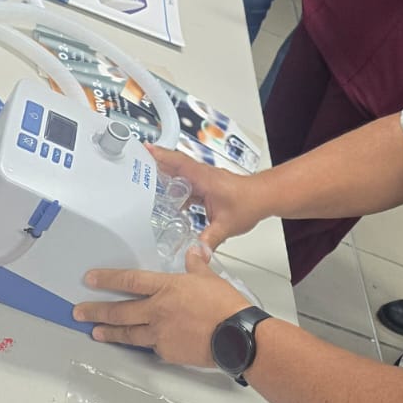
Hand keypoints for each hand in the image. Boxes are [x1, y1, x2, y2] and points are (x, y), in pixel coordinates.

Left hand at [73, 244, 249, 365]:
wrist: (235, 336)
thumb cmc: (224, 305)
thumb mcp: (209, 278)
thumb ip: (196, 264)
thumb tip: (194, 250)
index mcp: (166, 288)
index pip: (129, 281)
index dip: (107, 280)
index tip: (90, 280)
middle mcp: (157, 311)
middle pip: (120, 311)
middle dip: (96, 311)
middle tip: (78, 312)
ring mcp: (160, 334)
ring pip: (128, 333)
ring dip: (110, 332)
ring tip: (95, 332)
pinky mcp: (167, 352)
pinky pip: (150, 347)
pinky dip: (143, 344)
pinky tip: (137, 344)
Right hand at [147, 145, 263, 250]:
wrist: (265, 197)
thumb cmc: (250, 202)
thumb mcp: (226, 225)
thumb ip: (209, 241)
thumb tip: (196, 253)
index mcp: (204, 178)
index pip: (179, 163)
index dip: (161, 156)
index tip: (145, 149)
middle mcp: (204, 176)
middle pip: (176, 166)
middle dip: (156, 163)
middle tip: (136, 163)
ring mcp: (206, 180)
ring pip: (182, 175)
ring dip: (167, 176)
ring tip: (148, 182)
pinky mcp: (209, 186)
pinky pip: (189, 184)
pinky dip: (179, 188)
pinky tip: (174, 201)